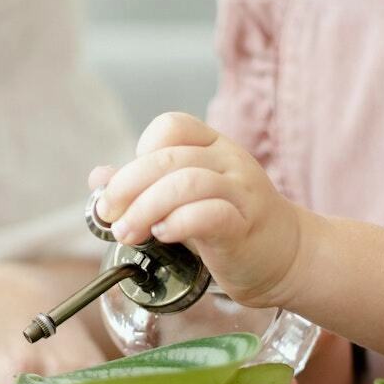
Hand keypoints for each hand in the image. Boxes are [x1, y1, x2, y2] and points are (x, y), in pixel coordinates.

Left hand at [93, 111, 307, 307]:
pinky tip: (163, 236)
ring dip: (146, 209)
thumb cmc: (227, 225)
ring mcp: (241, 191)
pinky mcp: (247, 225)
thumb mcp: (181, 199)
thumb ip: (143, 186)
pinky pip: (212, 214)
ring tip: (129, 233)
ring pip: (187, 183)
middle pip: (169, 158)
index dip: (142, 152)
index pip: (172, 126)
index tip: (127, 187)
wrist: (284, 257)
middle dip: (127, 187)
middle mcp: (229, 160)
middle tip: (110, 216)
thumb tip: (99, 177)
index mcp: (212, 146)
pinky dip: (180, 223)